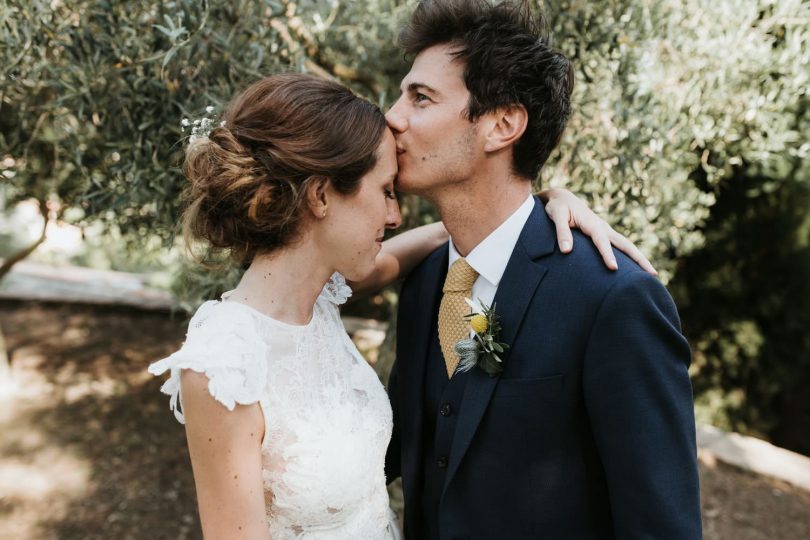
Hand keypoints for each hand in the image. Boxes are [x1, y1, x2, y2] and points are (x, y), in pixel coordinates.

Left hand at [539, 188, 656, 274]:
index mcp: (592, 223)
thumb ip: (561, 232)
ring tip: (653, 275)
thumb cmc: (557, 207)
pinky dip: (630, 258)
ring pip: (626, 247)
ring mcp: (606, 232)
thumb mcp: (556, 215)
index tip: (613, 268)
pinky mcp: (603, 236)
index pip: (602, 241)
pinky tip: (634, 271)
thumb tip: (566, 251)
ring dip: (639, 260)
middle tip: (652, 274)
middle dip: (639, 259)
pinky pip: (620, 248)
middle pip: (625, 245)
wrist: (562, 197)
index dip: (607, 254)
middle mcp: (603, 228)